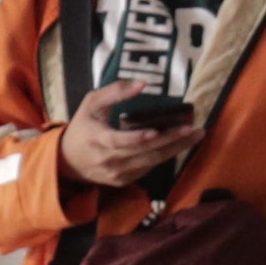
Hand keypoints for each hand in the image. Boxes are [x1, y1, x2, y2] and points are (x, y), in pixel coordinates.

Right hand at [62, 80, 201, 188]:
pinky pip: (149, 167)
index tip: (156, 131)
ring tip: (197, 135)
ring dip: (176, 148)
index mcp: (98, 140)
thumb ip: (114, 92)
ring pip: (152, 162)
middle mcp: (109, 160)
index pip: (119, 141)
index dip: (138, 138)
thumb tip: (142, 83)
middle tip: (196, 129)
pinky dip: (165, 155)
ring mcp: (118, 174)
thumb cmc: (83, 127)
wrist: (68, 161)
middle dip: (172, 140)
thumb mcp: (91, 104)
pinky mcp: (125, 181)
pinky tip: (180, 144)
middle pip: (145, 152)